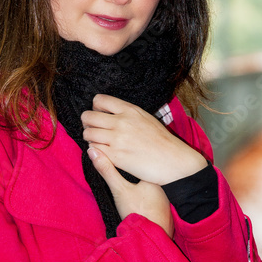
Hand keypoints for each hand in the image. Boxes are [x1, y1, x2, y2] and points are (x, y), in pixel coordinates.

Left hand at [81, 93, 206, 183]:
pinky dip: (95, 151)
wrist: (173, 161)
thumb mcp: (146, 118)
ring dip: (90, 138)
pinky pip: (94, 150)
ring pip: (88, 134)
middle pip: (88, 116)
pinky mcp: (115, 157)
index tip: (99, 116)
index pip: (99, 100)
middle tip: (93, 130)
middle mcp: (121, 122)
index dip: (95, 108)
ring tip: (99, 142)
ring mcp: (117, 140)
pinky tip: (104, 153)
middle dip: (87, 123)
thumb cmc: (162, 141)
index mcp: (130, 110)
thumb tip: (109, 113)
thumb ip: (127, 113)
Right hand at [87, 146, 173, 237]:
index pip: (139, 162)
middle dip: (135, 177)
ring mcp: (166, 198)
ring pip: (151, 188)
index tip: (118, 166)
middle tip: (126, 187)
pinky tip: (141, 206)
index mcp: (154, 176)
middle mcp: (164, 185)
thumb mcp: (119, 189)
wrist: (150, 237)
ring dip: (143, 190)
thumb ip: (107, 170)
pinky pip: (156, 200)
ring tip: (133, 197)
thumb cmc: (137, 211)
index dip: (128, 162)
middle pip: (145, 175)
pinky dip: (148, 200)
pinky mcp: (166, 211)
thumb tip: (92, 151)